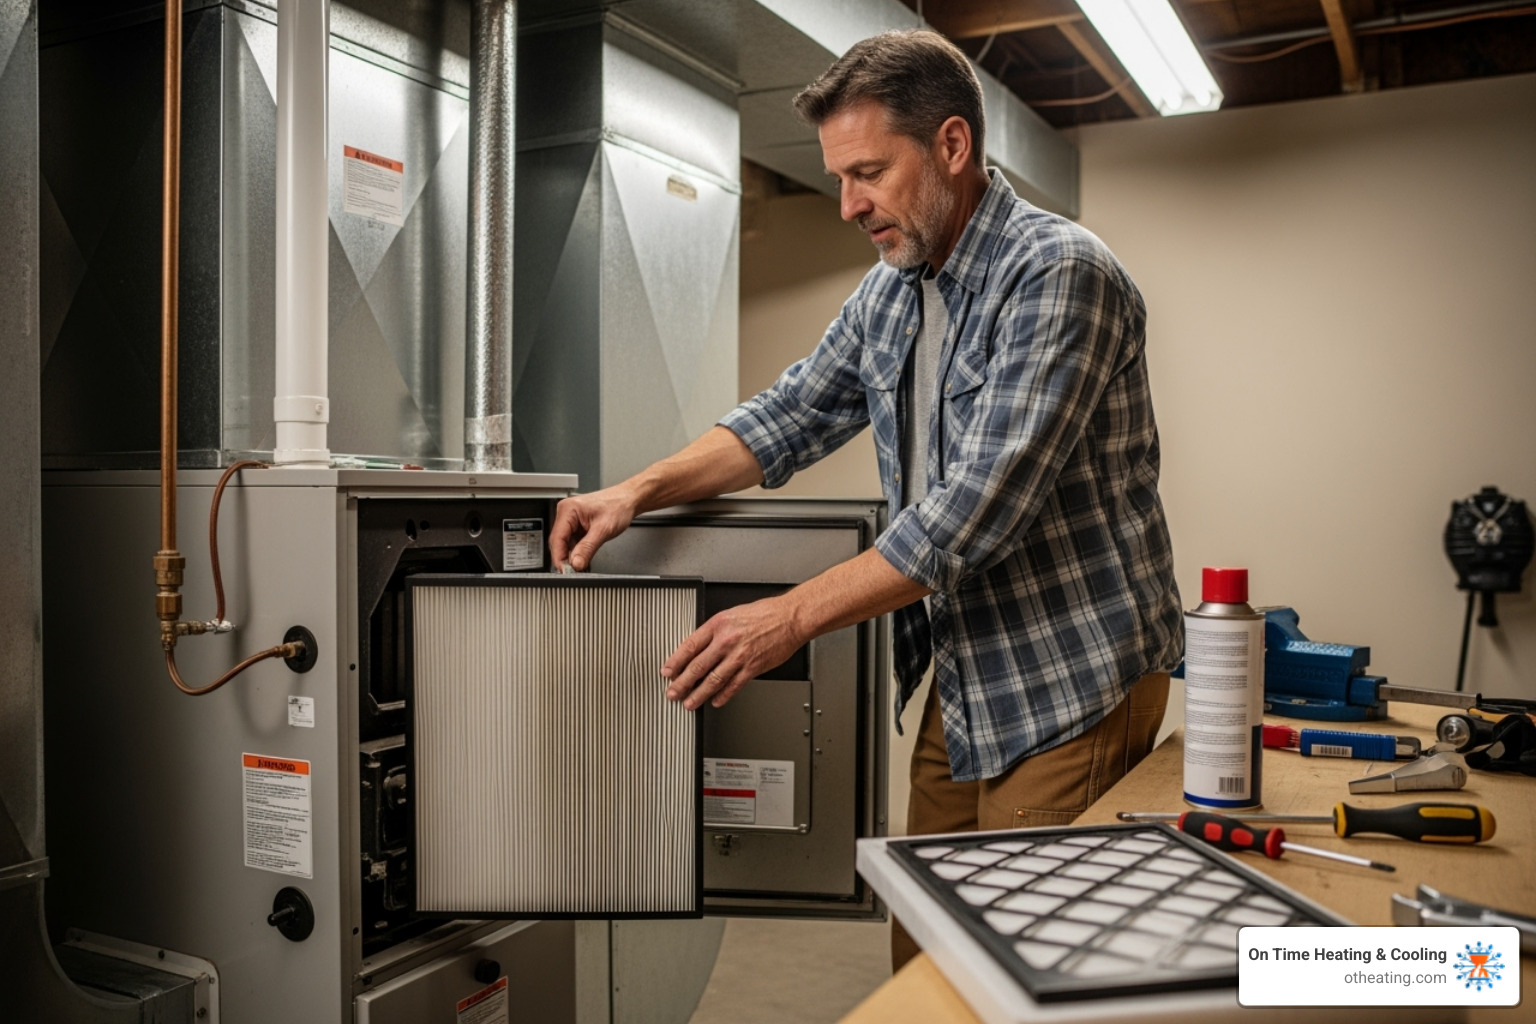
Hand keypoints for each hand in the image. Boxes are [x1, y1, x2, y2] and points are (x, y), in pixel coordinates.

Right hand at [549, 486, 638, 570]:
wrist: (628, 500)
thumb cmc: (618, 506)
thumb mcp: (603, 530)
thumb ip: (587, 548)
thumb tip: (576, 563)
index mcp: (568, 509)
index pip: (557, 538)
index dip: (559, 557)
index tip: (565, 571)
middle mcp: (566, 513)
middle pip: (559, 542)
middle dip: (566, 558)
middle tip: (574, 572)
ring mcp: (571, 519)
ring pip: (566, 544)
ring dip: (572, 556)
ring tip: (582, 565)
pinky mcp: (577, 525)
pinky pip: (573, 542)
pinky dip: (578, 552)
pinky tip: (584, 558)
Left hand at [662, 597, 803, 709]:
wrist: (790, 618)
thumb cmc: (765, 613)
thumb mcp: (732, 614)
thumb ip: (714, 631)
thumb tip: (699, 647)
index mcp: (718, 624)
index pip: (689, 646)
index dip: (675, 662)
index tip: (667, 672)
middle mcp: (726, 641)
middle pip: (697, 666)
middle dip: (682, 683)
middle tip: (672, 693)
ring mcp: (739, 656)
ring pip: (713, 680)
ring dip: (699, 694)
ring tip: (690, 703)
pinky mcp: (753, 668)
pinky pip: (733, 686)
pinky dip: (723, 696)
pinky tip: (716, 701)